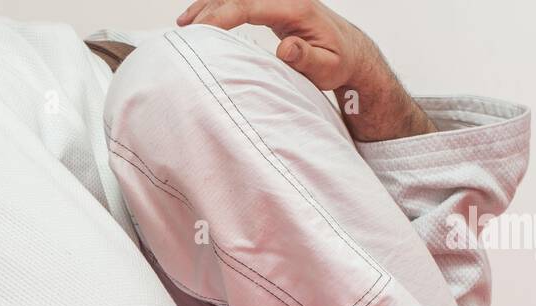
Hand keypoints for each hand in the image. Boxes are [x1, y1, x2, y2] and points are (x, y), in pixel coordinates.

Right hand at [177, 0, 379, 90]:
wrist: (351, 52)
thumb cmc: (339, 63)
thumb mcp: (327, 68)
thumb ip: (307, 58)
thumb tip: (286, 48)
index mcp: (297, 8)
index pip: (251, 5)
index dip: (223, 15)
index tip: (201, 30)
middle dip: (209, 9)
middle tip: (185, 30)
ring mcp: (278, 0)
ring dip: (209, 5)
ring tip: (184, 23)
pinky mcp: (272, 5)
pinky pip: (241, 1)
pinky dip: (219, 7)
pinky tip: (200, 17)